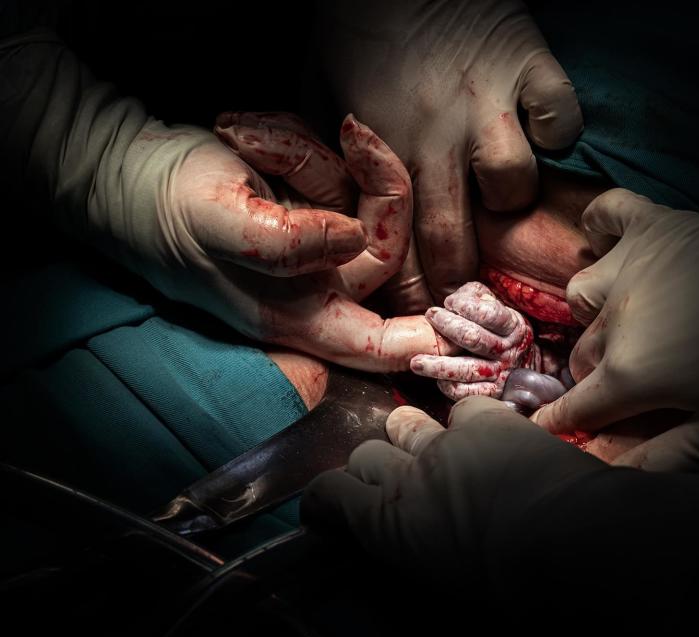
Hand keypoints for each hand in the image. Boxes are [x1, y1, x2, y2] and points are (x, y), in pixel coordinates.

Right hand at [110, 114, 452, 370]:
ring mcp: (322, 240)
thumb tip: (350, 237)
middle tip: (343, 136)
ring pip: (363, 195)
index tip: (471, 321)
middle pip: (391, 247)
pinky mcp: (318, 200)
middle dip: (376, 183)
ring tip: (250, 141)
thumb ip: (282, 242)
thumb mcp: (217, 224)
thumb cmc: (165, 212)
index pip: (383, 344)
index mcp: (301, 314)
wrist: (133, 170)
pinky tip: (248, 136)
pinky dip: (295, 139)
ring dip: (309, 154)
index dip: (432, 340)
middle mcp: (321, 284)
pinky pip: (338, 165)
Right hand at [301, 396, 606, 580]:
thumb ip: (413, 549)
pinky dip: (472, 425)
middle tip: (397, 482)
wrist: (569, 543)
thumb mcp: (442, 582)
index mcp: (390, 524)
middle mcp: (408, 475)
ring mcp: (447, 442)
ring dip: (415, 438)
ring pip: (407, 423)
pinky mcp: (488, 421)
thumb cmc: (509, 586)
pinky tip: (490, 440)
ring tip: (440, 454)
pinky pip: (464, 411)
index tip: (331, 505)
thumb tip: (413, 542)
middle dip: (375, 467)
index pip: (331, 493)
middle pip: (366, 454)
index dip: (326, 497)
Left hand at [315, 0, 583, 305]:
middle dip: (461, 277)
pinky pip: (560, 120)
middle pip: (457, 237)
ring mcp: (489, 101)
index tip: (425, 312)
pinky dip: (553, 131)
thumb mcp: (318, 98)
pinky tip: (535, 130)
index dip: (414, 292)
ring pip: (514, 186)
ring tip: (498, 193)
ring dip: (508, 198)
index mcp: (383, 148)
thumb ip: (332, 162)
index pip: (400, 248)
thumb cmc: (353, 31)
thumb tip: (341, 220)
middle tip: (467, 288)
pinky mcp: (531, 65)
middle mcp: (438, 134)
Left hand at [410, 282, 538, 399]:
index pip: (489, 314)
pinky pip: (467, 392)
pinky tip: (437, 379)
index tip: (450, 302)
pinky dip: (449, 387)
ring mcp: (501, 373)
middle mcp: (507, 350)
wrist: (524, 362)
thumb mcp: (497, 306)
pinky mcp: (493, 392)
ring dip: (438, 365)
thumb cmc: (500, 328)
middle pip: (473, 338)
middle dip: (448, 326)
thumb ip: (477, 296)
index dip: (466, 305)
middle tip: (430, 317)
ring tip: (416, 361)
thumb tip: (453, 300)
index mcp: (512, 326)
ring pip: (467, 369)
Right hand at [530, 188, 698, 443]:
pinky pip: (608, 212)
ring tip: (624, 318)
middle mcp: (613, 319)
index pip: (576, 407)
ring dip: (594, 313)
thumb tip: (602, 468)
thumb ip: (661, 457)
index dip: (558, 422)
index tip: (543, 429)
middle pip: (582, 356)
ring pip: (582, 293)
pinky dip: (601, 224)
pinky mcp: (653, 225)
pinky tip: (605, 239)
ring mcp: (629, 266)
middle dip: (594, 376)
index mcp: (629, 373)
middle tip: (629, 381)